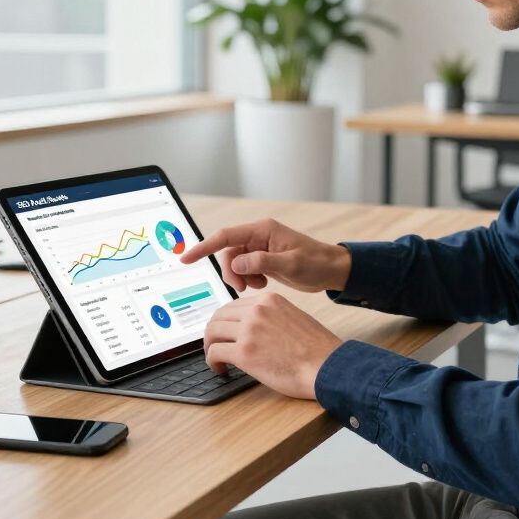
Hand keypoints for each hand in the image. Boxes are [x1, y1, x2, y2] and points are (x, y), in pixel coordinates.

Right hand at [180, 218, 351, 294]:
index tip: (186, 258)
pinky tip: (263, 284)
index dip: (203, 247)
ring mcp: (260, 248)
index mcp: (263, 230)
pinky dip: (249, 279)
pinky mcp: (263, 259)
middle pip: (228, 253)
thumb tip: (237, 264)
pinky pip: (245, 269)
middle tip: (243, 288)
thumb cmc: (316, 263)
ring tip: (258, 286)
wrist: (332, 270)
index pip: (225, 236)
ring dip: (241, 277)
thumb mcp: (290, 264)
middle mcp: (259, 236)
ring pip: (235, 263)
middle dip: (231, 272)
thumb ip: (262, 263)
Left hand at [203, 292, 342, 398]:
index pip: (234, 305)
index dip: (226, 321)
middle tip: (215, 345)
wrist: (327, 366)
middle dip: (213, 332)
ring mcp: (249, 330)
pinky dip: (212, 361)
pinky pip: (215, 352)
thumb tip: (254, 329)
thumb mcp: (294, 318)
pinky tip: (220, 368)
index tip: (225, 333)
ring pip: (212, 332)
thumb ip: (272, 318)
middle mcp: (257, 310)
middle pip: (219, 316)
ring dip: (210, 346)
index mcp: (269, 300)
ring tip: (216, 359)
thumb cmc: (317, 349)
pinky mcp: (244, 352)